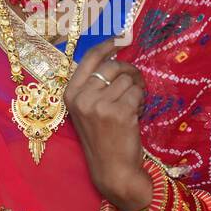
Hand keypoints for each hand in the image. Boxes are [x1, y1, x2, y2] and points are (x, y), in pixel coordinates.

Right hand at [65, 38, 152, 210]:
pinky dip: (140, 101)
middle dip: (128, 71)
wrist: (112, 170)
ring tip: (131, 106)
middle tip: (135, 82)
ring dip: (135, 90)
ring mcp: (100, 105)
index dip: (105, 47)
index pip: (89, 60)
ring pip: (127, 80)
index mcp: (70, 95)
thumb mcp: (87, 111)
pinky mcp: (119, 111)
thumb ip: (94, 87)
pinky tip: (135, 114)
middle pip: (112, 67)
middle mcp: (82, 98)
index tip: (118, 40)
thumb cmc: (102, 139)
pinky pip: (137, 92)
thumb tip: (113, 57)